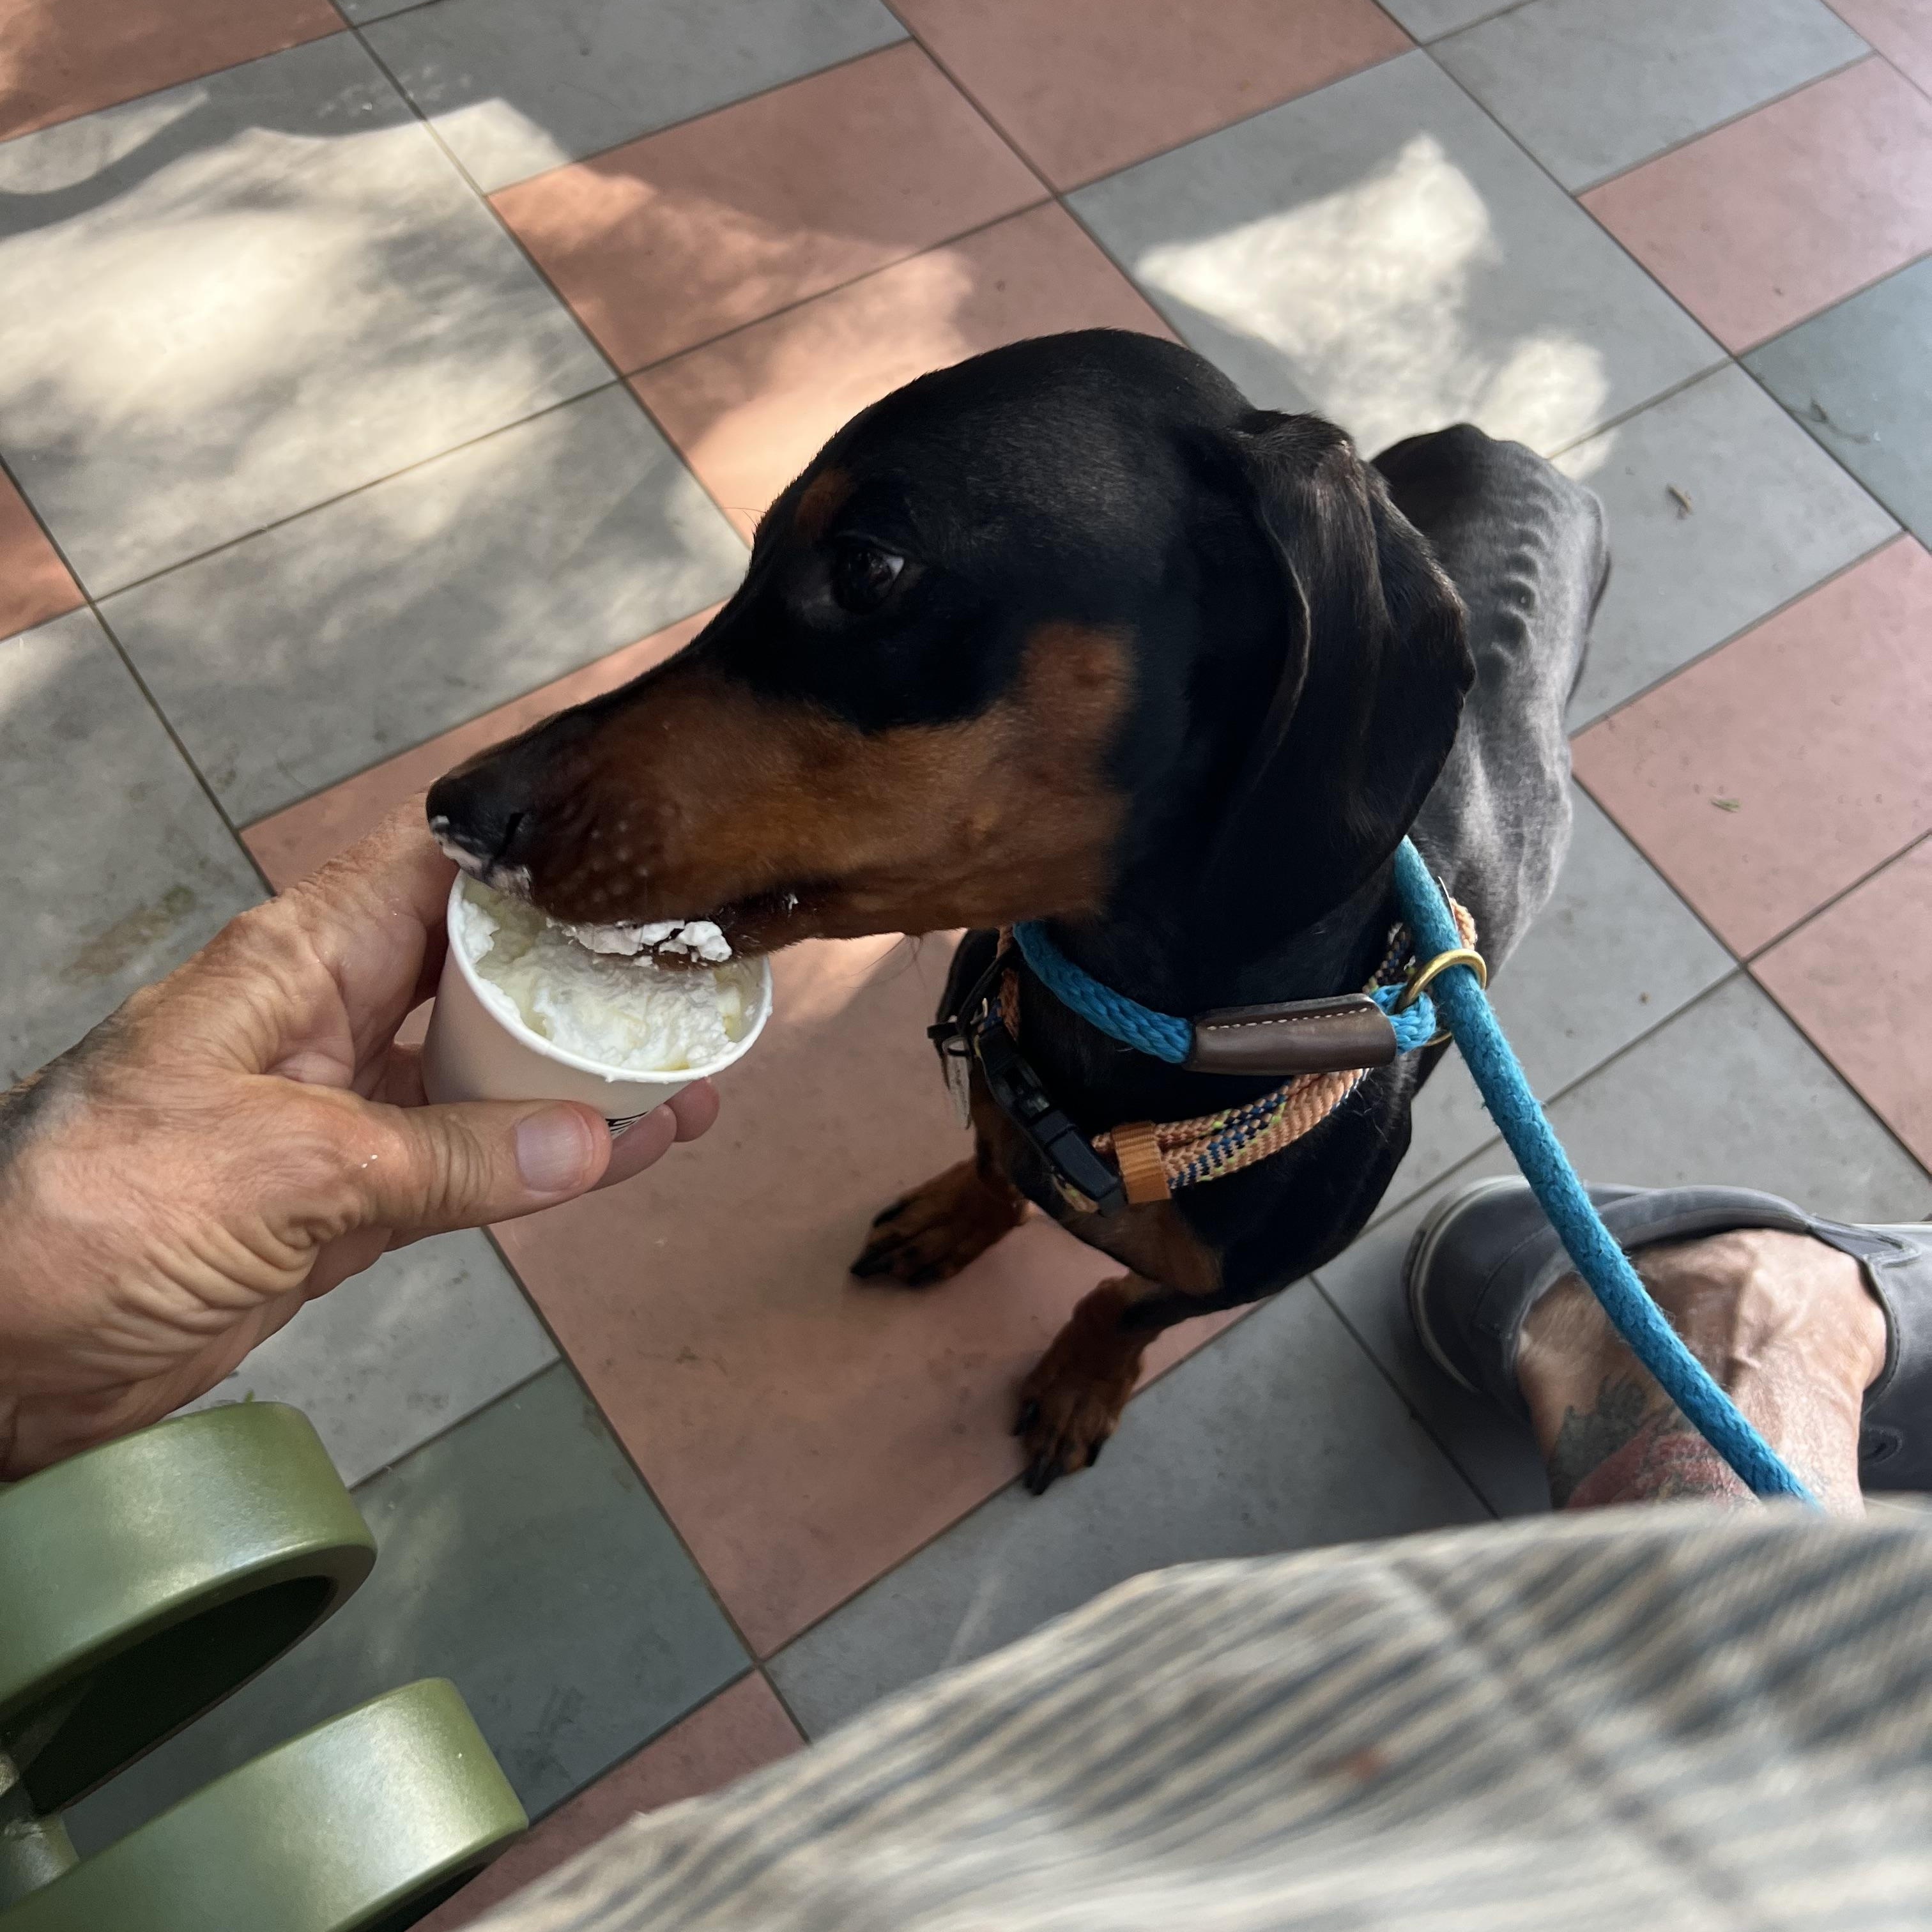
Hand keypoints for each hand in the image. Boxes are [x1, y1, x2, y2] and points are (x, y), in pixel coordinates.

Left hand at [0, 806, 716, 1478]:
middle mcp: (329, 1022)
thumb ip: (449, 1155)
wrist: (3, 1357)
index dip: (532, 863)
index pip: (434, 874)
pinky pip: (471, 1171)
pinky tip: (619, 1158)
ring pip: (487, 1079)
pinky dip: (545, 1169)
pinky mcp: (352, 1205)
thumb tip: (590, 1142)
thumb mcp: (289, 1165)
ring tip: (685, 1081)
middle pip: (479, 976)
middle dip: (580, 980)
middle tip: (687, 988)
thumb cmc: (95, 1212)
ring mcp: (344, 1118)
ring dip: (581, 1083)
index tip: (634, 871)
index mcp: (299, 964)